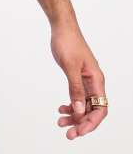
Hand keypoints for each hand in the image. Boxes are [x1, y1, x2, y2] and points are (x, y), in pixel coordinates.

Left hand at [50, 23, 107, 139]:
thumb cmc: (67, 42)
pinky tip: (61, 109)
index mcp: (96, 80)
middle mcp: (93, 82)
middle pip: (92, 110)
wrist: (61, 27)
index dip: (91, 122)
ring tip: (60, 122)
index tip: (79, 131)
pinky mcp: (76, 77)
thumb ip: (74, 88)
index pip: (100, 108)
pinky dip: (70, 104)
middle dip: (81, 123)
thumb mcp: (70, 66)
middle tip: (68, 134)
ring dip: (74, 115)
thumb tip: (78, 110)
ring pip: (83, 105)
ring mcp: (85, 80)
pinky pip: (76, 96)